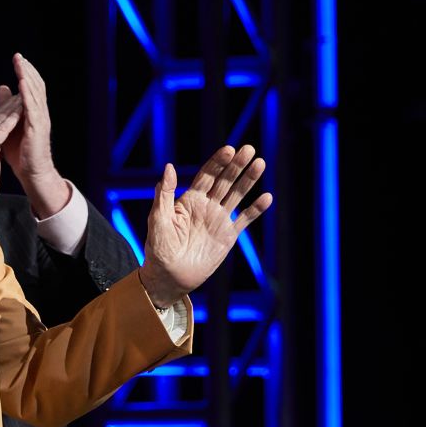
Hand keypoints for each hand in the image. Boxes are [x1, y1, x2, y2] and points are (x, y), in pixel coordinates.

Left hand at [1, 54, 68, 217]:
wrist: (33, 173)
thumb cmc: (22, 152)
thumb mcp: (13, 124)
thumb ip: (9, 107)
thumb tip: (3, 87)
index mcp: (34, 112)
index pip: (32, 87)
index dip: (26, 72)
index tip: (17, 59)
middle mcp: (40, 113)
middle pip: (36, 86)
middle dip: (27, 70)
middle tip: (18, 56)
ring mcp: (40, 121)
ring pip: (36, 94)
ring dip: (28, 77)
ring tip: (20, 64)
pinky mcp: (37, 129)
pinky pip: (33, 108)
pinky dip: (28, 95)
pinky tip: (22, 83)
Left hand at [136, 145, 272, 308]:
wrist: (169, 277)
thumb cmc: (158, 248)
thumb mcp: (158, 219)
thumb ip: (164, 194)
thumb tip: (168, 167)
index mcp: (189, 199)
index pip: (207, 175)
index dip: (218, 162)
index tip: (229, 150)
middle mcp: (206, 206)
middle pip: (225, 180)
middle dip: (237, 165)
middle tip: (249, 149)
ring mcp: (218, 220)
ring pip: (237, 195)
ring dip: (249, 180)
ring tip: (260, 163)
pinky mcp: (228, 236)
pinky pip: (244, 219)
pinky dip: (256, 209)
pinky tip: (267, 197)